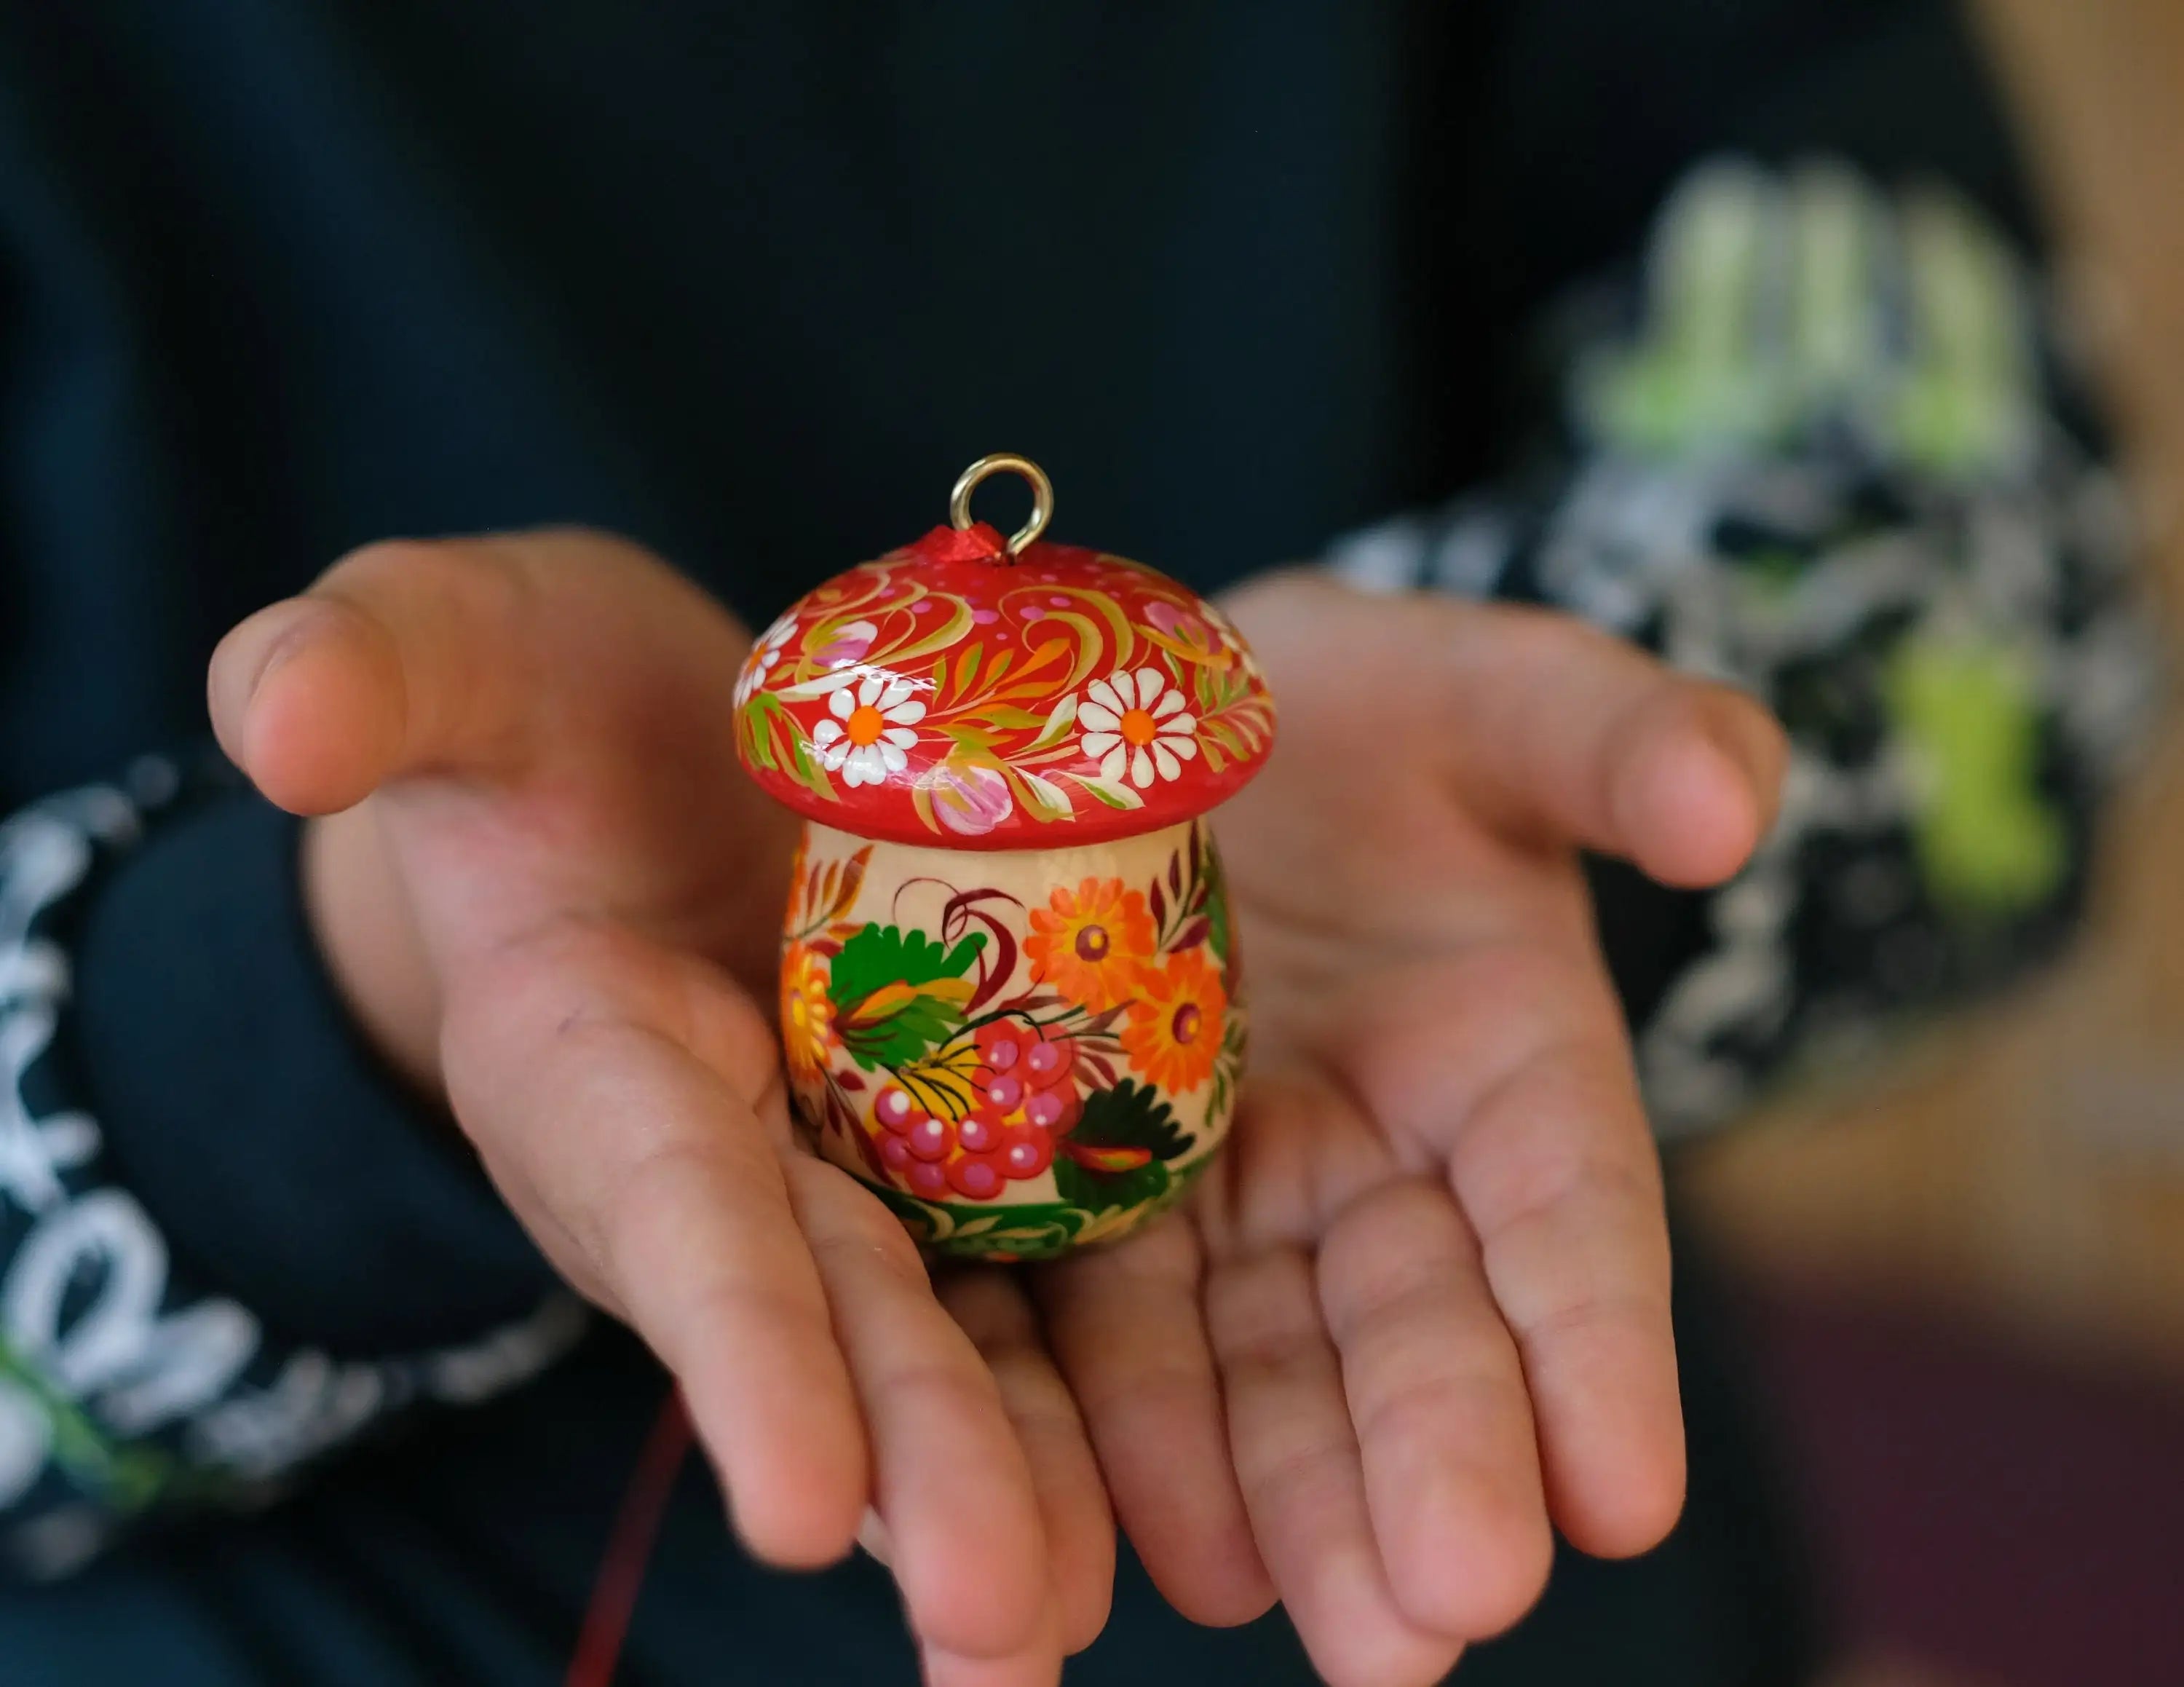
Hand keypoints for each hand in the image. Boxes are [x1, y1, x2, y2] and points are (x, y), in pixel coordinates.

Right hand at [209, 532, 1110, 1685]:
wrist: (642, 761)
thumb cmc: (531, 710)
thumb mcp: (455, 649)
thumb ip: (374, 670)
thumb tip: (276, 710)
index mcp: (590, 1063)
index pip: (669, 1207)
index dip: (735, 1342)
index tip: (802, 1504)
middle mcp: (720, 1154)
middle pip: (829, 1310)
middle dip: (912, 1460)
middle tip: (1007, 1627)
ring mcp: (840, 1162)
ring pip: (936, 1322)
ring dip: (1011, 1469)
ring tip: (1085, 1617)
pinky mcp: (944, 1134)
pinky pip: (1026, 1251)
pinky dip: (1085, 1366)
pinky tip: (1163, 1486)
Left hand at [1035, 571, 1785, 1685]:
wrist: (1174, 719)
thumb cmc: (1364, 704)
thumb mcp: (1489, 693)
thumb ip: (1614, 737)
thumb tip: (1730, 798)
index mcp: (1511, 1063)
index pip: (1571, 1219)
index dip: (1599, 1350)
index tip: (1625, 1488)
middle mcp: (1381, 1166)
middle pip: (1414, 1334)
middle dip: (1431, 1470)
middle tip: (1437, 1619)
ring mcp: (1228, 1197)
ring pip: (1263, 1369)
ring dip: (1285, 1501)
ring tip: (1303, 1622)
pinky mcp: (1090, 1197)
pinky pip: (1102, 1324)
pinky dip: (1125, 1436)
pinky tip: (1139, 1547)